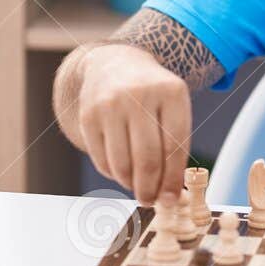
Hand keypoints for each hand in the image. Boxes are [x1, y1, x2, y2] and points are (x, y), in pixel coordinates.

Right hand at [73, 44, 190, 205]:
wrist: (114, 64)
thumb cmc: (152, 96)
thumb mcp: (173, 107)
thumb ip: (176, 144)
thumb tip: (170, 194)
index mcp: (170, 92)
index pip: (175, 146)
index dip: (173, 179)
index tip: (170, 198)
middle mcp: (139, 95)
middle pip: (147, 159)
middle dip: (150, 189)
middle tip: (150, 201)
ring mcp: (110, 104)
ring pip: (122, 163)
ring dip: (131, 184)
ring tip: (137, 187)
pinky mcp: (88, 115)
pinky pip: (101, 159)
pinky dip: (113, 174)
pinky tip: (121, 171)